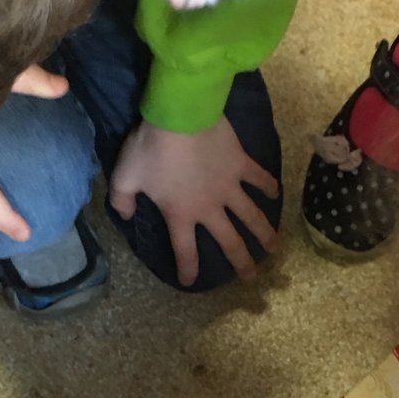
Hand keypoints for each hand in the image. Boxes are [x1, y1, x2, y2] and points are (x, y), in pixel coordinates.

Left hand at [110, 118, 279, 286]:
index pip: (185, 251)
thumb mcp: (124, 177)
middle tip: (252, 277)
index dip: (188, 270)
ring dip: (265, 234)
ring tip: (275, 249)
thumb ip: (121, 201)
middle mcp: (210, 207)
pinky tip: (276, 195)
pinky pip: (259, 178)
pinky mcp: (241, 164)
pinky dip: (269, 187)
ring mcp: (229, 186)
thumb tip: (126, 217)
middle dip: (242, 262)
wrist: (181, 115)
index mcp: (181, 214)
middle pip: (229, 241)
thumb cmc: (150, 148)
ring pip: (252, 216)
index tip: (190, 282)